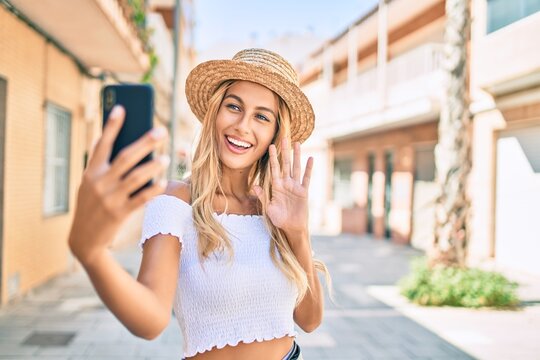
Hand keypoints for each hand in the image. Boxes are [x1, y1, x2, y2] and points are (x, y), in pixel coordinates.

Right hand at [68, 105, 168, 264]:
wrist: (84, 240)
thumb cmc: (91, 206)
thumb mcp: (88, 184)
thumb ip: (99, 165)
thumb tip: (107, 138)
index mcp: (90, 172)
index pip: (101, 144)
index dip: (112, 126)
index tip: (122, 108)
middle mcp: (99, 183)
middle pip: (126, 157)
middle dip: (145, 142)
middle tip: (161, 131)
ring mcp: (109, 198)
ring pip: (136, 177)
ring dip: (153, 165)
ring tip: (166, 156)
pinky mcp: (119, 213)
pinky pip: (141, 198)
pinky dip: (153, 189)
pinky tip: (164, 182)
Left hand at [252, 138, 312, 239]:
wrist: (291, 227)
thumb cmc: (279, 219)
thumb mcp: (268, 208)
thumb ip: (262, 196)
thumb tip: (253, 186)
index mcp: (276, 186)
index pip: (274, 168)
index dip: (272, 157)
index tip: (270, 146)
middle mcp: (286, 183)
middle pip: (285, 164)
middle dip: (284, 151)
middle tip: (284, 137)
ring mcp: (295, 186)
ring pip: (296, 167)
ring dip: (296, 156)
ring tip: (297, 143)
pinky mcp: (304, 191)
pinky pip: (306, 178)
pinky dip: (308, 169)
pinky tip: (310, 159)